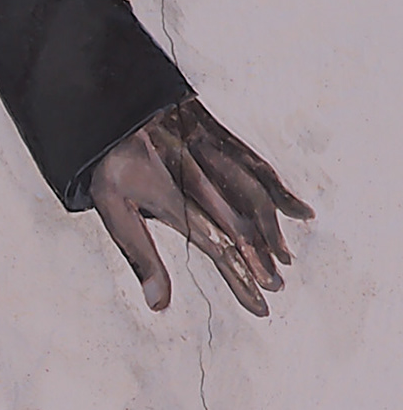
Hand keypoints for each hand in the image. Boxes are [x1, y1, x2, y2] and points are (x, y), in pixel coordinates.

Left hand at [89, 96, 310, 320]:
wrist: (111, 104)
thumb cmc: (109, 163)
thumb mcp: (113, 211)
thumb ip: (140, 257)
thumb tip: (159, 305)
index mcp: (176, 200)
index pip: (219, 248)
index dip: (241, 278)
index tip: (259, 304)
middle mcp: (202, 178)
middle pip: (242, 226)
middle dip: (261, 259)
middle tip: (275, 286)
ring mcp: (215, 154)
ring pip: (256, 196)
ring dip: (273, 230)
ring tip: (285, 258)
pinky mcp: (220, 137)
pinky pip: (258, 165)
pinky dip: (280, 190)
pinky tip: (299, 210)